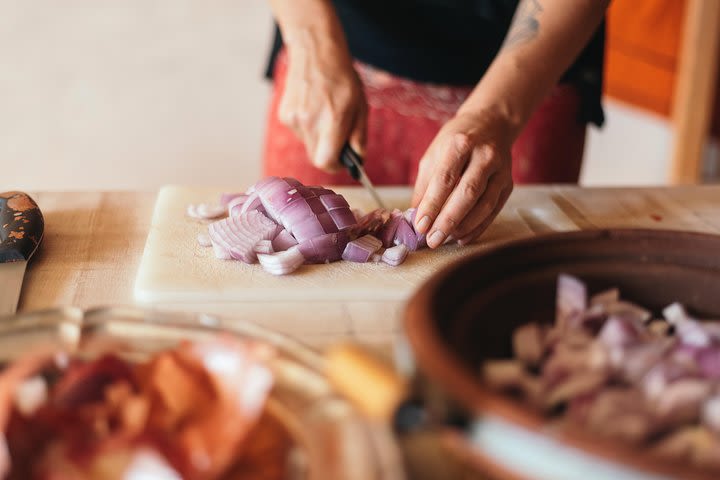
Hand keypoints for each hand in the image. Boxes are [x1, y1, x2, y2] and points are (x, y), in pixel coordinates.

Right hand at [278, 42, 366, 171]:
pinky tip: (313, 107)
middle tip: (338, 136)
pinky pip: (299, 132)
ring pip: (308, 144)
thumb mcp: (360, 105)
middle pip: (316, 157)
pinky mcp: (284, 115)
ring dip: (319, 137)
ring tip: (325, 112)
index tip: (343, 160)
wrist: (314, 51)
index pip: (326, 161)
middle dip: (328, 152)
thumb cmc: (341, 78)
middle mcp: (309, 122)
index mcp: (331, 119)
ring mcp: (293, 119)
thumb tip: (358, 159)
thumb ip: (359, 135)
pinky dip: (308, 127)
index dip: (336, 165)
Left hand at [411, 110, 514, 247]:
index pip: (445, 179)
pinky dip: (478, 227)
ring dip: (464, 227)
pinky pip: (494, 210)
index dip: (432, 205)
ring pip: (484, 204)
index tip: (420, 226)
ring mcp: (501, 170)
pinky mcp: (509, 184)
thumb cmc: (456, 141)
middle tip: (433, 240)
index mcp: (460, 144)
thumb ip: (425, 186)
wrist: (491, 123)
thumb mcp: (434, 154)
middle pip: (467, 193)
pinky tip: (463, 237)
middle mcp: (484, 155)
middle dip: (448, 220)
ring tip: (446, 239)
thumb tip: (416, 217)